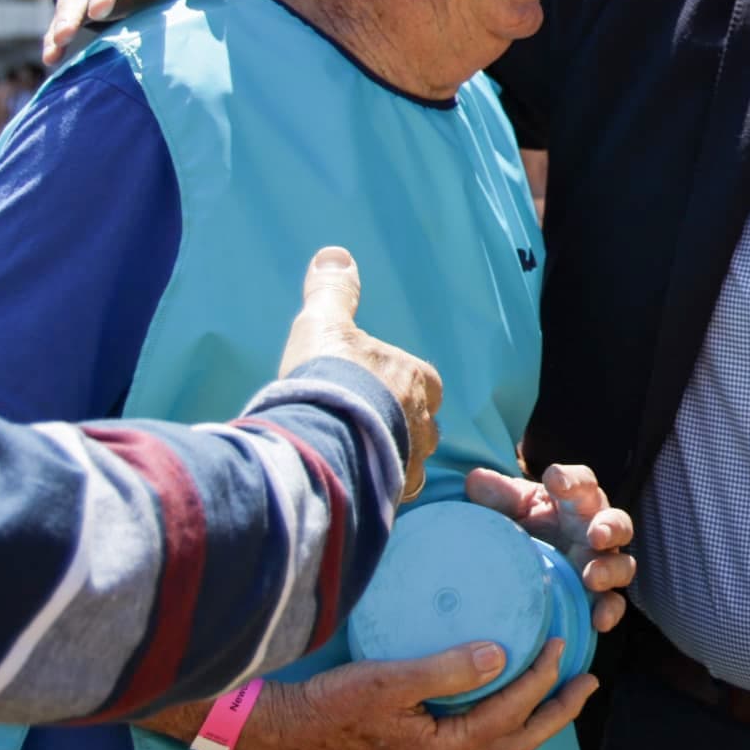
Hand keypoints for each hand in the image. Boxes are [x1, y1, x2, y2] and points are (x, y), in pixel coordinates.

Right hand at [211, 641, 594, 749]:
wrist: (288, 732)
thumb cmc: (332, 707)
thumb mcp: (388, 682)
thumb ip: (445, 670)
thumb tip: (499, 654)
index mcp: (446, 749)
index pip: (511, 712)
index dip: (542, 679)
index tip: (562, 644)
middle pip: (520, 740)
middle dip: (558, 712)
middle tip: (591, 682)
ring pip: (503, 741)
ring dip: (537, 716)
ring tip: (563, 689)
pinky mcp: (424, 749)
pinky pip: (482, 734)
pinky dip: (507, 715)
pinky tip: (507, 691)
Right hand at [278, 249, 441, 478]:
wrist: (322, 435)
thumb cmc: (330, 375)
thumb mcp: (324, 323)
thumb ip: (331, 291)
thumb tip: (335, 254)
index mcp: (414, 378)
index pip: (426, 382)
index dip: (409, 385)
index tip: (387, 388)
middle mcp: (422, 422)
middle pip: (425, 425)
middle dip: (406, 426)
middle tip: (376, 427)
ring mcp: (409, 461)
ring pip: (413, 462)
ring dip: (396, 461)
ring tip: (367, 461)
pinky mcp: (391, 494)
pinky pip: (393, 495)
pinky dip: (379, 490)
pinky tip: (358, 488)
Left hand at [466, 463, 636, 631]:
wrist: (521, 568)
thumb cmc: (522, 527)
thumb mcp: (507, 509)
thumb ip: (496, 496)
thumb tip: (476, 481)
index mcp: (575, 502)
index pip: (582, 483)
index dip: (572, 480)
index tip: (554, 480)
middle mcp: (595, 530)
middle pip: (617, 523)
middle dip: (610, 527)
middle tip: (596, 534)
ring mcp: (600, 564)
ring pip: (622, 565)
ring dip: (610, 570)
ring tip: (591, 578)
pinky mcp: (598, 596)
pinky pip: (612, 604)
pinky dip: (609, 611)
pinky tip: (598, 620)